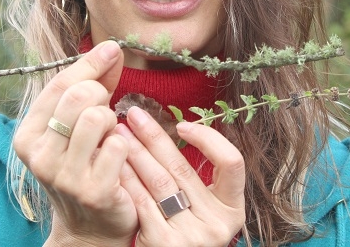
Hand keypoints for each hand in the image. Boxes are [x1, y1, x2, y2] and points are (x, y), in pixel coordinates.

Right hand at [13, 41, 137, 246]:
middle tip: (107, 111)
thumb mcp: (79, 125)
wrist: (92, 228)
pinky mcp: (92, 191)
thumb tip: (111, 48)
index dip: (89, 63)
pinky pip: (118, 144)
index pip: (59, 84)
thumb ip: (94, 86)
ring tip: (110, 136)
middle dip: (101, 95)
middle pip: (78, 96)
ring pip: (96, 116)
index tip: (112, 49)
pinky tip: (121, 158)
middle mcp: (39, 156)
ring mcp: (64, 176)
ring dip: (112, 120)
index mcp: (28, 135)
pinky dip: (125, 144)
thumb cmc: (88, 166)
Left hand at [115, 106, 245, 246]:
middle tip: (134, 114)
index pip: (232, 162)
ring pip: (160, 182)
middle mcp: (217, 224)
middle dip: (155, 136)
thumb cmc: (181, 233)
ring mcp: (191, 235)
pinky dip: (128, 177)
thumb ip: (195, 182)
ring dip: (136, 152)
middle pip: (184, 169)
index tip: (182, 125)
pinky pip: (142, 200)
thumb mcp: (201, 211)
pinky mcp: (164, 243)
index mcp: (232, 210)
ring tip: (120, 132)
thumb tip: (176, 129)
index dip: (208, 139)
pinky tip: (117, 162)